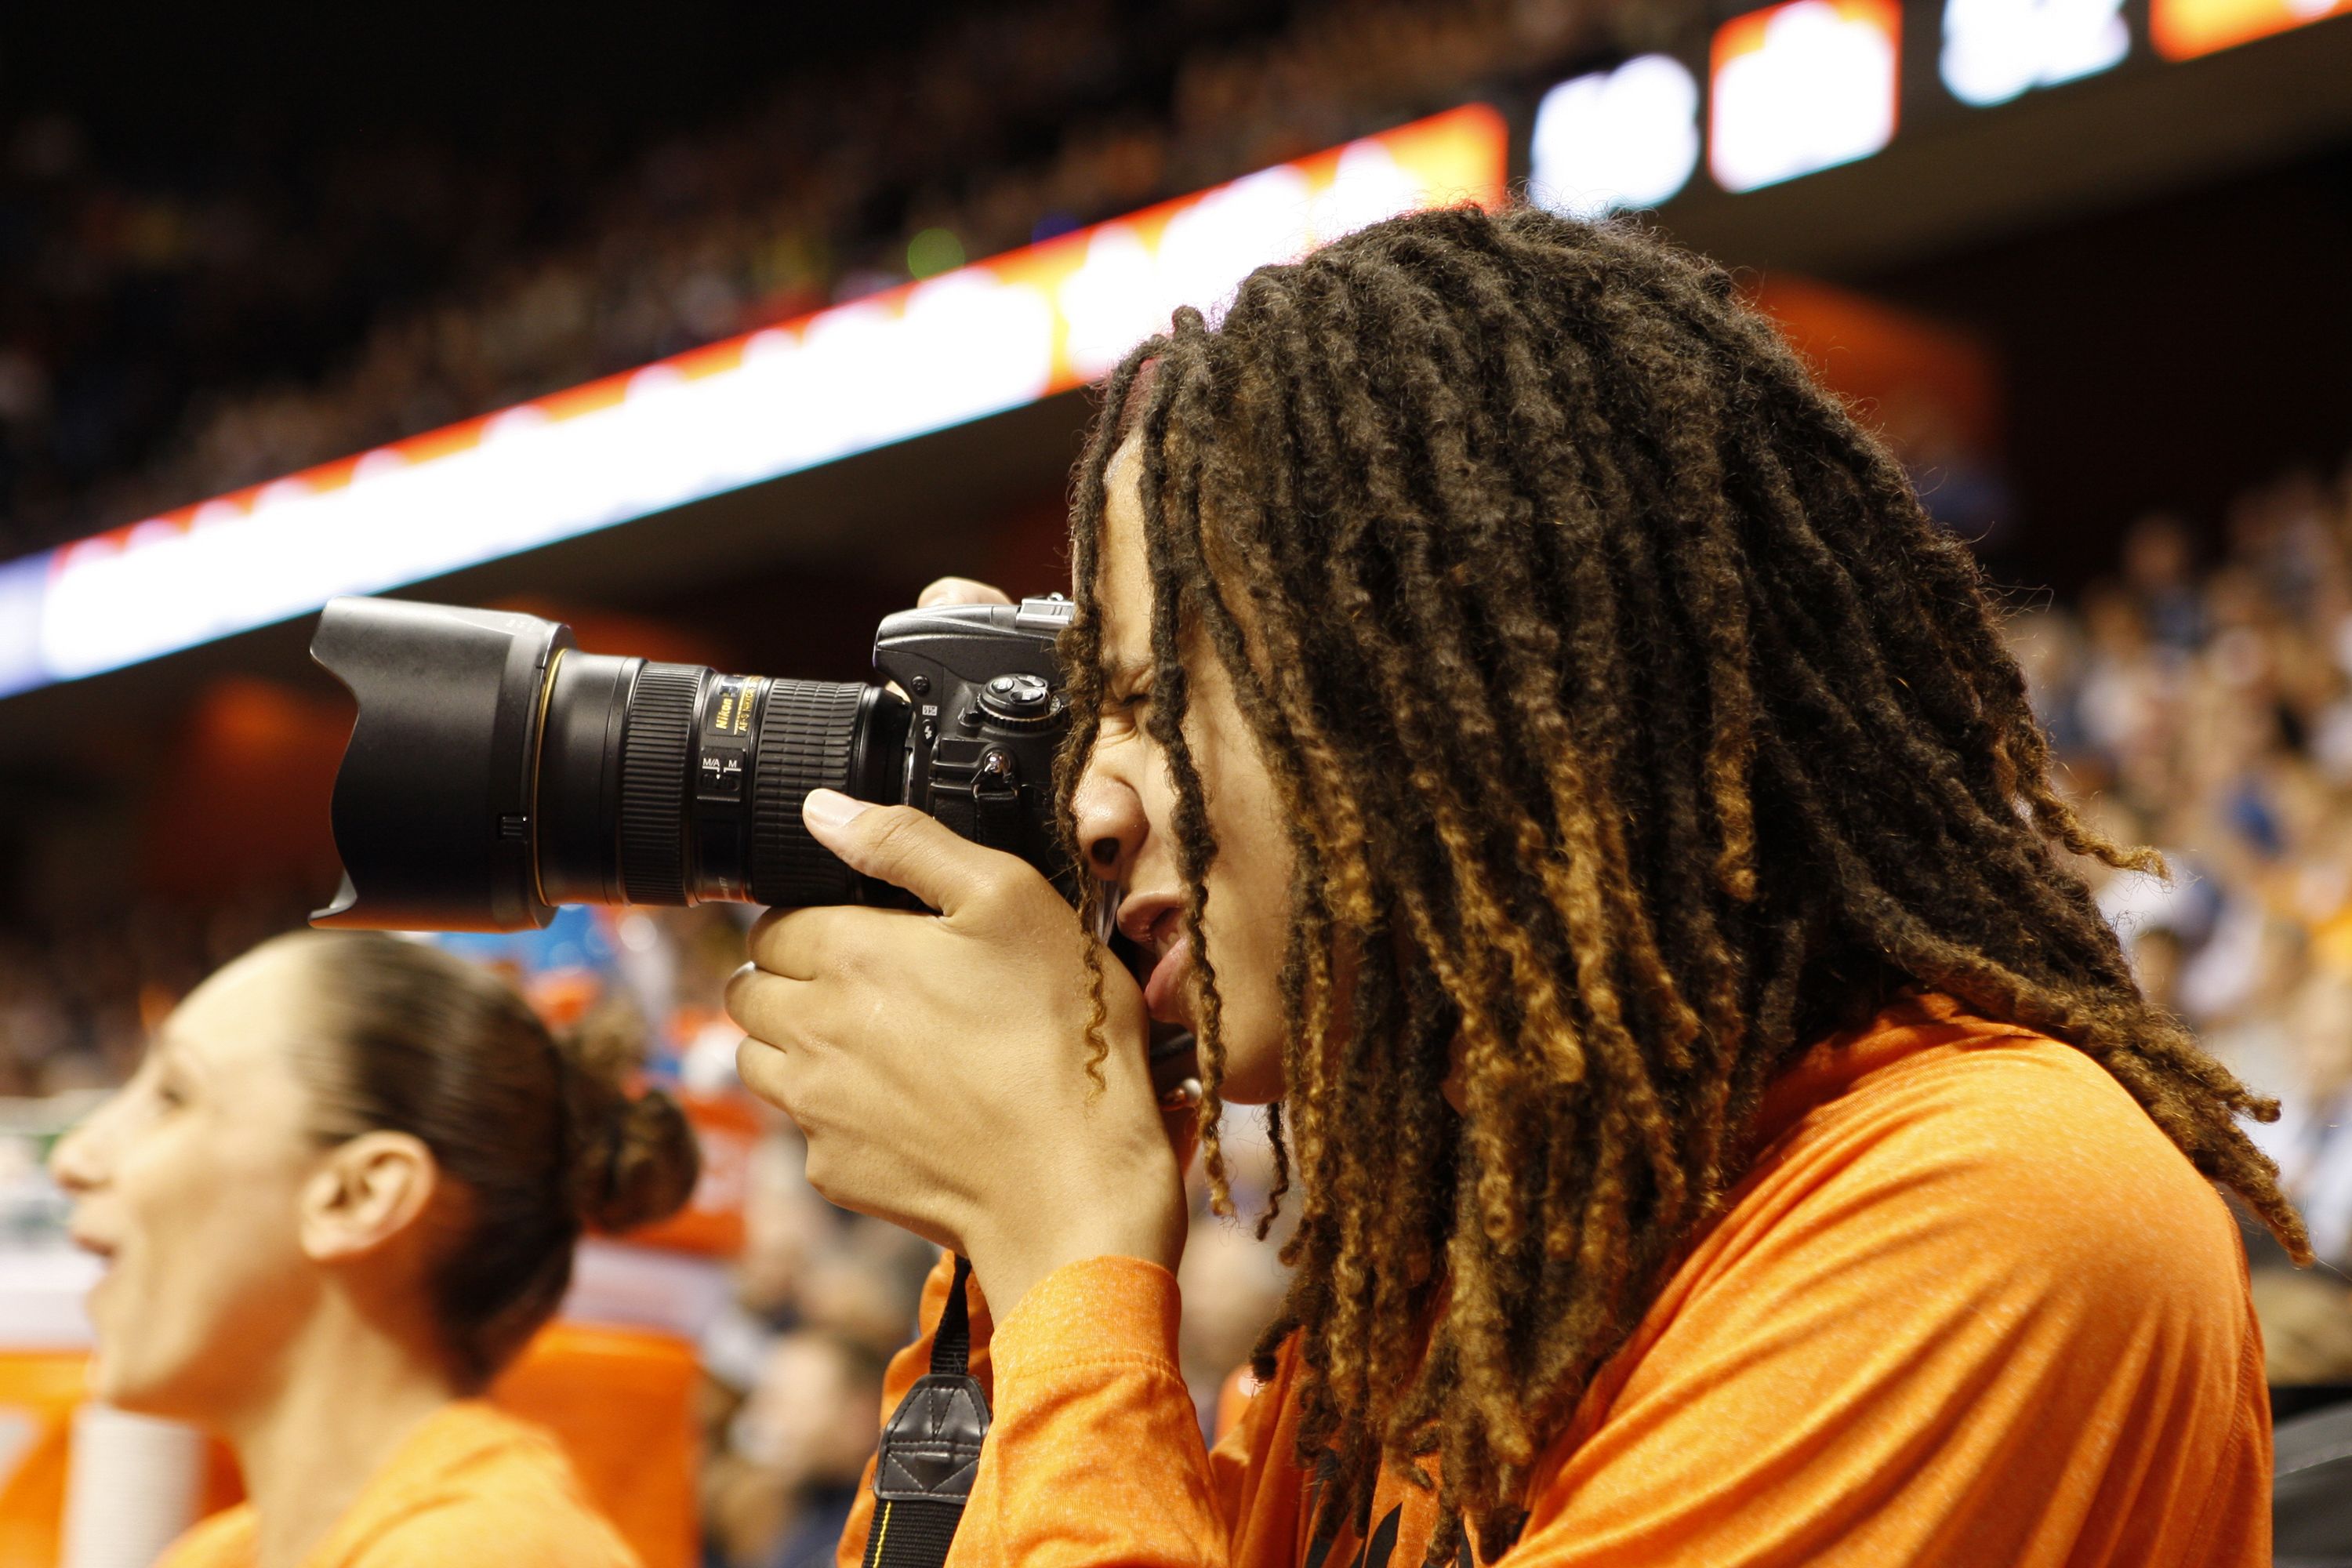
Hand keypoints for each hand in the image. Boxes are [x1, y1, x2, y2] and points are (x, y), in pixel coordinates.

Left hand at [727, 789, 1185, 1318]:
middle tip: (869, 983)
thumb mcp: (1010, 899)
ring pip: (757, 1058)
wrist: (1074, 1183)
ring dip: (794, 1042)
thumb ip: (908, 843)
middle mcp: (810, 1030)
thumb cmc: (1060, 1036)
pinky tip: (904, 1106)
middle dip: (791, 978)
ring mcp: (815, 1109)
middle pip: (750, 989)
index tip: (867, 932)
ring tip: (874, 1042)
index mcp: (845, 953)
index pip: (771, 922)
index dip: (816, 918)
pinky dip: (836, 1112)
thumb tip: (822, 810)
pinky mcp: (833, 1172)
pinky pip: (804, 1128)